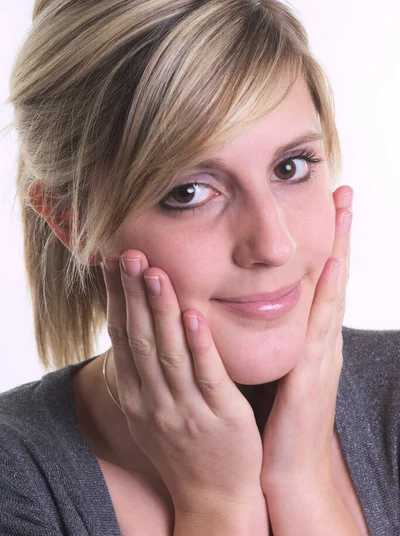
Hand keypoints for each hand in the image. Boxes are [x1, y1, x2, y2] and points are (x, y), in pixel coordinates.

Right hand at [101, 252, 264, 514]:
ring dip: (161, 312)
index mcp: (135, 394)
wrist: (213, 497)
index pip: (121, 336)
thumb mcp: (150, 409)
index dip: (117, 297)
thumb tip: (135, 321)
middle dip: (132, 295)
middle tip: (130, 254)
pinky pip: (207, 377)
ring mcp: (186, 410)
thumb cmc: (183, 443)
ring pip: (168, 354)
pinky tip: (194, 316)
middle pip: (139, 339)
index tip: (115, 261)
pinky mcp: (221, 417)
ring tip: (156, 274)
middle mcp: (153, 400)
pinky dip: (198, 346)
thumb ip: (143, 367)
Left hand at [260, 185, 352, 491]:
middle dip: (340, 232)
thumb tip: (253, 307)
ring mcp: (322, 355)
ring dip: (337, 247)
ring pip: (332, 291)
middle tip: (345, 190)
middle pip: (335, 276)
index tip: (329, 201)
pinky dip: (326, 296)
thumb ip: (271, 339)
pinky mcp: (312, 376)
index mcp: (310, 338)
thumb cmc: (277, 419)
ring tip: (341, 208)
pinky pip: (319, 329)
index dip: (327, 241)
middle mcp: (321, 340)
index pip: (322, 280)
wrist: (288, 470)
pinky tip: (328, 265)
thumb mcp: (278, 369)